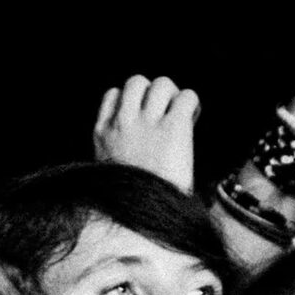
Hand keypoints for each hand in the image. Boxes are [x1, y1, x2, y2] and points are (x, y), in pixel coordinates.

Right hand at [94, 74, 198, 193]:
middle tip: (165, 111)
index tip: (143, 114)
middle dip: (153, 91)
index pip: (113, 94)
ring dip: (174, 95)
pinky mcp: (174, 127)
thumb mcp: (107, 170)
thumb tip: (136, 138)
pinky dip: (192, 104)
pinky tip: (192, 119)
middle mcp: (123, 123)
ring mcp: (147, 123)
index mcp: (102, 133)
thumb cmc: (130, 197)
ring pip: (161, 83)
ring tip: (181, 114)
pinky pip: (187, 96)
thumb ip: (116, 147)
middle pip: (137, 82)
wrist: (142, 212)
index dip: (131, 99)